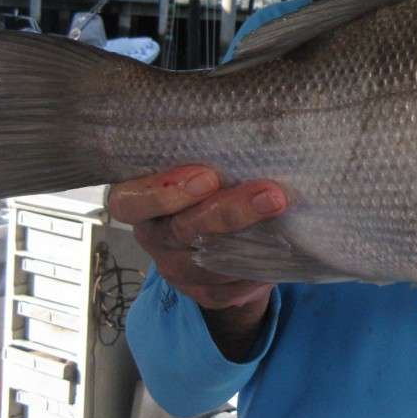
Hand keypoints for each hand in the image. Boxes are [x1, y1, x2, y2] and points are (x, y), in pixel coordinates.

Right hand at [107, 165, 287, 310]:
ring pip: (208, 264)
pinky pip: (229, 287)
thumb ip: (212, 153)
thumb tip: (256, 125)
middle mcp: (154, 236)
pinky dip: (257, 270)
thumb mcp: (202, 162)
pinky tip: (283, 252)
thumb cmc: (212, 180)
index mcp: (138, 201)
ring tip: (286, 218)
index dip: (163, 193)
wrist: (224, 231)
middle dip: (229, 212)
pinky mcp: (205, 292)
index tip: (208, 176)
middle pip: (182, 230)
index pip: (130, 202)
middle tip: (271, 194)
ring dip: (252, 243)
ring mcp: (176, 268)